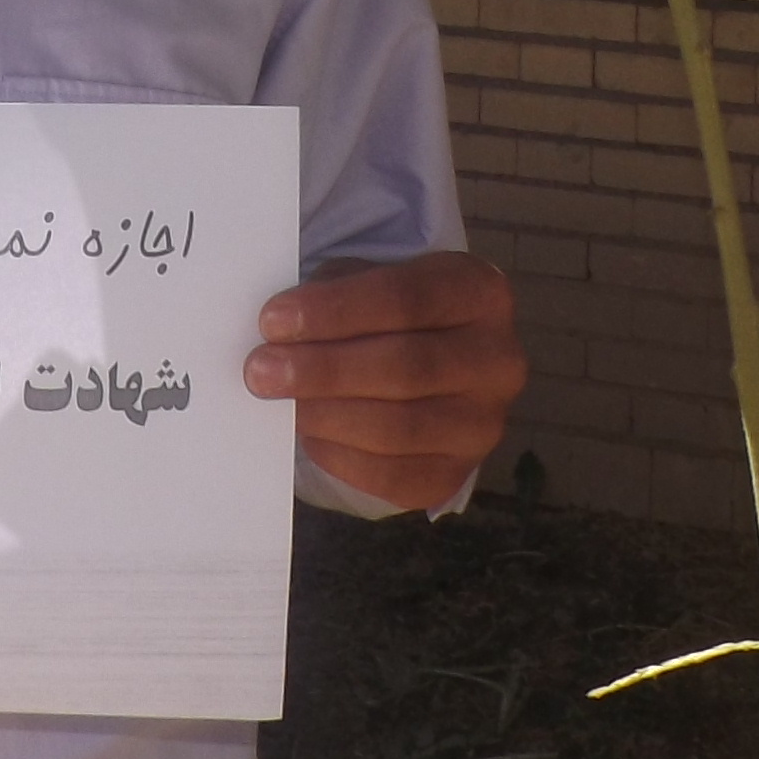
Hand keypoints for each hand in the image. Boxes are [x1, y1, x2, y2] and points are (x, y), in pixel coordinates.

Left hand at [242, 249, 524, 513]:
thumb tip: (277, 332)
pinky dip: (340, 456)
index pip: (408, 298)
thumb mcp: (366, 281)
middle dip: (324, 369)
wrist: (425, 365)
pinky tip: (308, 433)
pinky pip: (393, 477)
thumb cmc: (385, 314)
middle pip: (407, 367)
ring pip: (400, 427)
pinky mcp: (455, 475)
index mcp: (481, 292)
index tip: (274, 320)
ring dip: (325, 414)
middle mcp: (498, 361)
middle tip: (260, 369)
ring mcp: (483, 425)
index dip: (336, 311)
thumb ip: (331, 296)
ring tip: (276, 400)